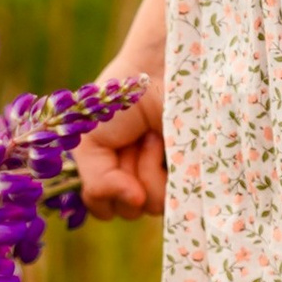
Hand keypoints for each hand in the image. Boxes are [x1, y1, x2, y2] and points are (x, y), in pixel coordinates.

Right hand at [77, 76, 164, 219]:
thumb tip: (133, 203)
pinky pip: (170, 202)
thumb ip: (97, 186)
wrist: (154, 70)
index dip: (102, 190)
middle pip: (125, 211)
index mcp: (115, 170)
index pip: (104, 208)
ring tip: (149, 137)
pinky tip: (163, 143)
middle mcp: (141, 178)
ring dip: (142, 170)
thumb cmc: (118, 101)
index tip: (107, 154)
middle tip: (130, 140)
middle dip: (122, 175)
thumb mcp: (90, 145)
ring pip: (147, 208)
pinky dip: (158, 172)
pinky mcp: (191, 177)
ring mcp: (167, 179)